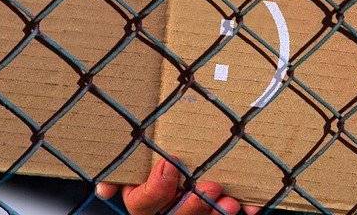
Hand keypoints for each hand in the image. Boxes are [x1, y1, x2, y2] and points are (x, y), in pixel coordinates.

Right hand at [95, 157, 256, 214]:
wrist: (182, 149)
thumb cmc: (152, 152)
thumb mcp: (135, 155)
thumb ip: (123, 163)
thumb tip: (104, 189)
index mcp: (141, 197)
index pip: (140, 203)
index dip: (156, 189)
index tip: (171, 163)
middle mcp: (164, 210)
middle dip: (193, 206)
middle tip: (209, 186)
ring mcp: (189, 213)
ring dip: (216, 214)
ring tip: (231, 202)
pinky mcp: (210, 211)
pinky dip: (242, 211)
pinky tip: (252, 207)